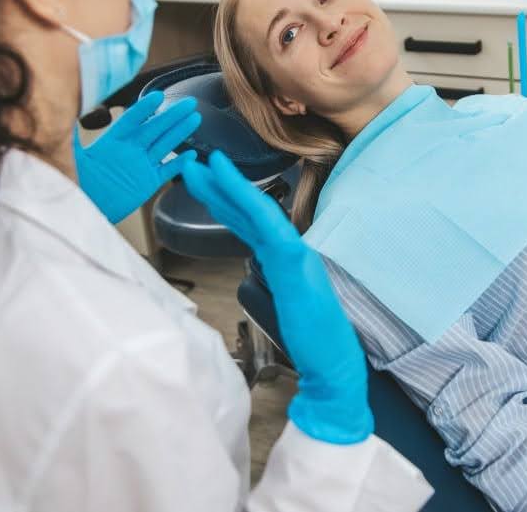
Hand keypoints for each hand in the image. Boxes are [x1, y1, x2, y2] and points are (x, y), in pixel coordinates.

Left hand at [75, 91, 200, 223]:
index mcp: (113, 142)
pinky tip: (191, 154)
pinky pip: (167, 170)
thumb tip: (65, 113)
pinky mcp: (148, 182)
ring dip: (180, 132)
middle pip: (155, 128)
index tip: (158, 96)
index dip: (144, 109)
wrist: (85, 211)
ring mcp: (141, 165)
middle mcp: (130, 150)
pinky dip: (179, 163)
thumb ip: (72, 137)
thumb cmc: (77, 185)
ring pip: (164, 145)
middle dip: (172, 115)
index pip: (131, 120)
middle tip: (189, 102)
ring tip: (194, 118)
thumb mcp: (74, 159)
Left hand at [180, 151, 372, 443]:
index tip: (206, 178)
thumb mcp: (283, 303)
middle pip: (249, 211)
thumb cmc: (311, 340)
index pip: (251, 222)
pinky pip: (268, 226)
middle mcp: (290, 249)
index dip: (228, 198)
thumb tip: (254, 265)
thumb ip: (271, 278)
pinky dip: (248, 200)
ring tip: (205, 164)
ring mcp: (295, 254)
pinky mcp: (296, 264)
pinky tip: (231, 184)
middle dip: (218, 185)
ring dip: (229, 185)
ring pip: (258, 210)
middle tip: (192, 162)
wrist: (333, 364)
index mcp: (284, 258)